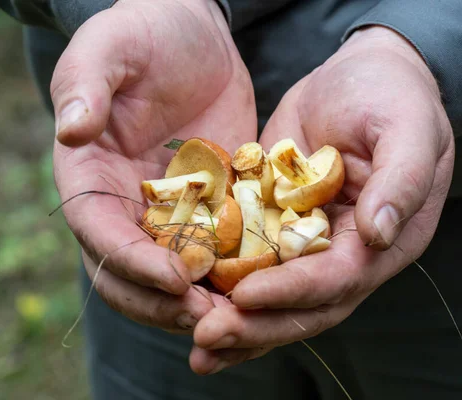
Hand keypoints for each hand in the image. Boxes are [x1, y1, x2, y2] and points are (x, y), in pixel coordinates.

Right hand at [52, 0, 256, 332]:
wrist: (190, 35)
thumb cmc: (142, 34)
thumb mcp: (108, 47)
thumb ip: (86, 84)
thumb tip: (71, 129)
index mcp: (88, 177)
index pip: (99, 235)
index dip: (132, 263)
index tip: (176, 277)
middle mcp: (121, 206)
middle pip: (129, 274)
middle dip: (164, 302)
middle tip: (210, 316)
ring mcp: (163, 213)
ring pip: (170, 278)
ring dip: (199, 303)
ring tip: (240, 314)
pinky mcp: (205, 210)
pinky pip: (215, 254)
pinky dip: (232, 277)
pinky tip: (264, 287)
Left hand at [190, 26, 454, 373]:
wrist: (358, 76)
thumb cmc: (392, 96)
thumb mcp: (408, 129)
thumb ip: (401, 181)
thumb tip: (377, 235)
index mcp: (379, 240)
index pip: (336, 279)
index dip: (292, 291)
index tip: (245, 296)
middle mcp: (340, 252)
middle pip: (299, 304)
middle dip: (254, 325)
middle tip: (204, 337)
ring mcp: (302, 241)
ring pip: (268, 294)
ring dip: (233, 321)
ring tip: (194, 344)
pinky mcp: (270, 222)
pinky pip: (244, 260)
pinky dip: (218, 284)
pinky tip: (185, 299)